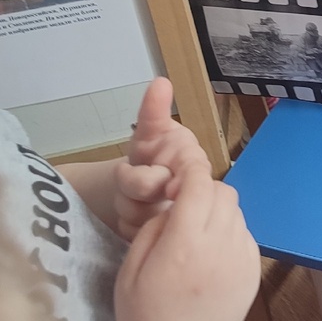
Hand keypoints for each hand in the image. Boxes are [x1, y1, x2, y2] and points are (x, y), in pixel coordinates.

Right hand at [114, 168, 260, 320]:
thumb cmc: (145, 315)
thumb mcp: (130, 271)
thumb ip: (152, 229)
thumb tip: (174, 205)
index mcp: (183, 244)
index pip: (198, 185)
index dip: (190, 172)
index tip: (179, 177)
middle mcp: (218, 246)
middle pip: (224, 192)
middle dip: (205, 190)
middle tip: (187, 207)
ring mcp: (240, 259)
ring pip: (238, 212)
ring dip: (220, 212)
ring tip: (200, 234)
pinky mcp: (254, 273)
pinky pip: (247, 235)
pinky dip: (232, 234)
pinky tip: (214, 253)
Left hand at [116, 77, 210, 240]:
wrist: (142, 182)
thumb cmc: (153, 151)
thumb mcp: (151, 128)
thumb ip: (154, 111)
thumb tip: (160, 81)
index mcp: (194, 164)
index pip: (191, 174)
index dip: (177, 181)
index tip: (168, 186)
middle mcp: (192, 191)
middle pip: (161, 199)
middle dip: (136, 189)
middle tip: (130, 178)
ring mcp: (177, 217)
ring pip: (145, 221)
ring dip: (128, 208)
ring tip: (132, 195)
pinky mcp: (162, 238)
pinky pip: (137, 236)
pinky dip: (127, 226)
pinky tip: (133, 215)